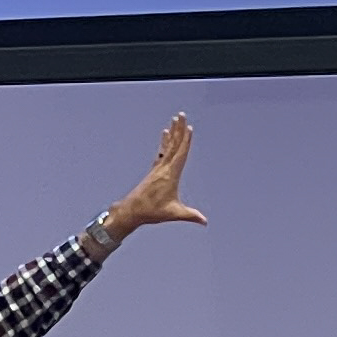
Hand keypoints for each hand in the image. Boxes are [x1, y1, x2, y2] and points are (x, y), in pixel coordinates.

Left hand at [92, 114, 204, 256]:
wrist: (131, 210)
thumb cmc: (151, 211)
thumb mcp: (173, 213)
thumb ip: (190, 215)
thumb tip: (204, 221)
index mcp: (170, 174)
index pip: (180, 154)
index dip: (185, 140)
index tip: (188, 128)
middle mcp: (163, 168)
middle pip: (173, 145)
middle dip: (178, 129)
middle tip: (181, 115)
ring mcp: (157, 168)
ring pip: (167, 147)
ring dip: (172, 133)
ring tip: (174, 121)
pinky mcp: (154, 171)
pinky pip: (161, 152)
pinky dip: (165, 143)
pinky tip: (165, 136)